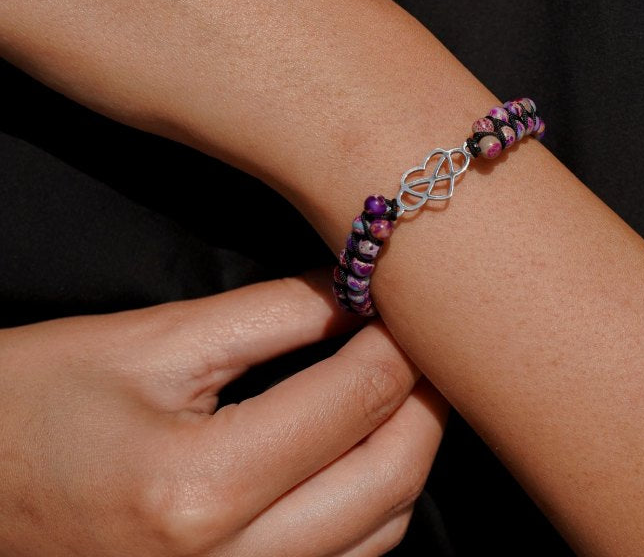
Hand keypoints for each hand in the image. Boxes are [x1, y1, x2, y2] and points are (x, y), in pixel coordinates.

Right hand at [0, 268, 449, 555]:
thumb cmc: (36, 404)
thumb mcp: (153, 341)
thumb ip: (271, 314)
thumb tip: (355, 292)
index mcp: (198, 488)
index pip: (352, 403)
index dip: (397, 346)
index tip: (408, 308)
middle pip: (388, 478)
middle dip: (423, 402)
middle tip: (423, 346)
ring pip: (379, 534)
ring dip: (406, 454)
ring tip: (400, 391)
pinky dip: (371, 507)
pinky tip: (358, 453)